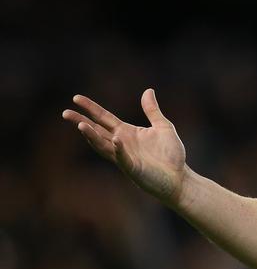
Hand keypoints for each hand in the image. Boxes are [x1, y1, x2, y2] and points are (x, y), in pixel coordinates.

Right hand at [61, 89, 186, 203]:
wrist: (180, 178)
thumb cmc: (171, 155)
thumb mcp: (163, 127)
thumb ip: (152, 110)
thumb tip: (148, 90)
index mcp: (126, 132)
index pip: (104, 118)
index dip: (91, 108)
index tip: (76, 98)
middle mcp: (121, 144)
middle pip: (97, 131)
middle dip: (81, 122)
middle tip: (65, 113)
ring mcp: (125, 157)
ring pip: (103, 146)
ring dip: (92, 136)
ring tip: (81, 126)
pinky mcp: (134, 169)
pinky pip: (123, 158)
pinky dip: (119, 150)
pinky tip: (116, 140)